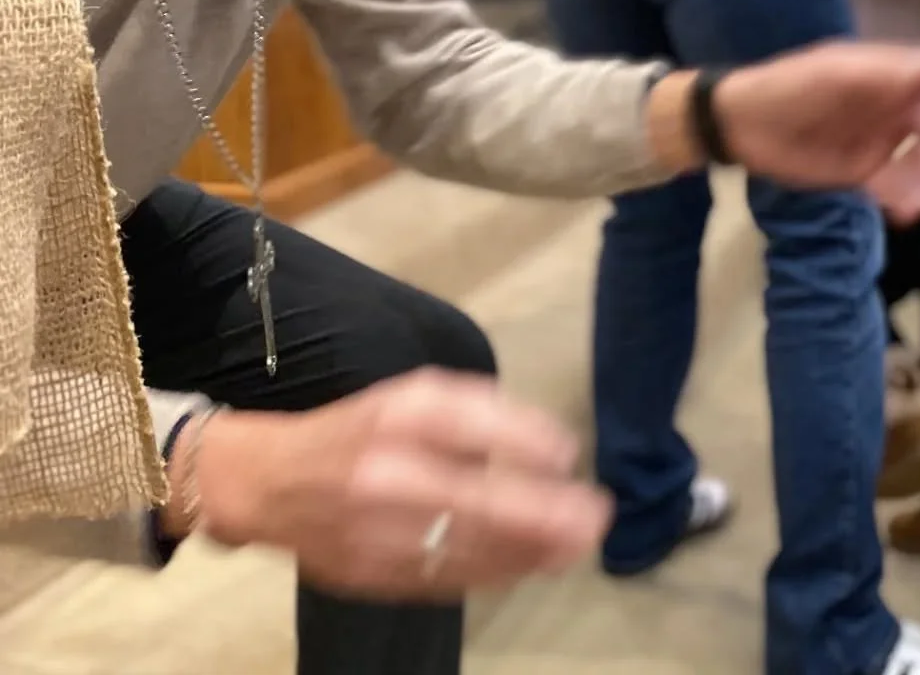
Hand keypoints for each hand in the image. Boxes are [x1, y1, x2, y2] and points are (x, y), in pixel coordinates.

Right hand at [190, 369, 611, 598]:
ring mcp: (375, 531)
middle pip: (472, 498)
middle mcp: (384, 473)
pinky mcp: (372, 575)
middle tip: (594, 518)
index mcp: (397, 417)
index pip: (469, 426)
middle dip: (540, 513)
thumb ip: (480, 417)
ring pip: (464, 547)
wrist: (269, 483)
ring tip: (576, 546)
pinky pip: (444, 577)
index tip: (571, 454)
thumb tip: (554, 451)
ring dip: (528, 551)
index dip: (525, 442)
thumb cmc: (361, 429)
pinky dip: (494, 571)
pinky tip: (531, 565)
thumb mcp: (414, 398)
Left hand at [717, 40, 919, 224]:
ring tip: (918, 198)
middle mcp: (898, 104)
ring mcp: (886, 138)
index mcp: (894, 72)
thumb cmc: (786, 88)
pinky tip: (903, 210)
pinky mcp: (870, 171)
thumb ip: (888, 73)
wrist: (739, 124)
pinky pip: (906, 186)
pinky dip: (911, 198)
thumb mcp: (836, 74)